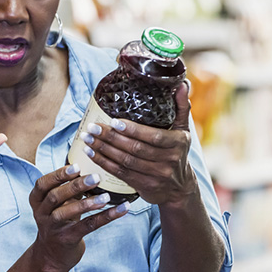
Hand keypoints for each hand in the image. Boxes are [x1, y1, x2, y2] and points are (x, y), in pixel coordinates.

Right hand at [28, 164, 128, 271]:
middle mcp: (42, 213)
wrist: (52, 255)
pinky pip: (87, 226)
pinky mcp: (67, 239)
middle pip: (55, 197)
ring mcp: (53, 228)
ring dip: (88, 203)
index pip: (42, 184)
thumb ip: (68, 187)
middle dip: (75, 186)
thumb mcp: (58, 203)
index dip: (58, 174)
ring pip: (67, 213)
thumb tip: (92, 166)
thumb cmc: (59, 221)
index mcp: (37, 201)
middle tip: (95, 177)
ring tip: (106, 196)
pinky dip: (106, 217)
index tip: (76, 166)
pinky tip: (121, 209)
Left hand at [79, 81, 197, 206]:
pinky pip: (121, 174)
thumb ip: (181, 106)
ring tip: (87, 139)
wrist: (180, 188)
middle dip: (111, 138)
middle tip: (92, 127)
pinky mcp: (145, 187)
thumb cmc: (178, 152)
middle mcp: (169, 160)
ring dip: (103, 150)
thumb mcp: (183, 130)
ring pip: (126, 161)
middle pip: (136, 149)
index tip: (114, 121)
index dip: (133, 130)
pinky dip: (104, 164)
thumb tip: (182, 84)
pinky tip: (92, 154)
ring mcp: (157, 175)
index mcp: (178, 143)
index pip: (154, 137)